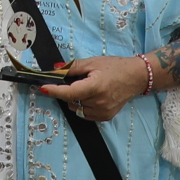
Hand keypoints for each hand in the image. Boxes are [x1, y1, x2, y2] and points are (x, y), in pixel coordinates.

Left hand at [38, 52, 158, 120]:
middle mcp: (99, 102)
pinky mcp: (105, 117)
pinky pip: (85, 113)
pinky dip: (83, 105)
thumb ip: (72, 67)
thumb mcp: (93, 62)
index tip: (43, 88)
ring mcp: (103, 112)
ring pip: (77, 108)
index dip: (55, 91)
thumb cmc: (115, 67)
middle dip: (68, 90)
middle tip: (78, 80)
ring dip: (76, 99)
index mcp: (96, 86)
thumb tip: (54, 70)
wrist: (136, 77)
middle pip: (71, 99)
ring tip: (88, 87)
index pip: (69, 92)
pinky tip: (92, 96)